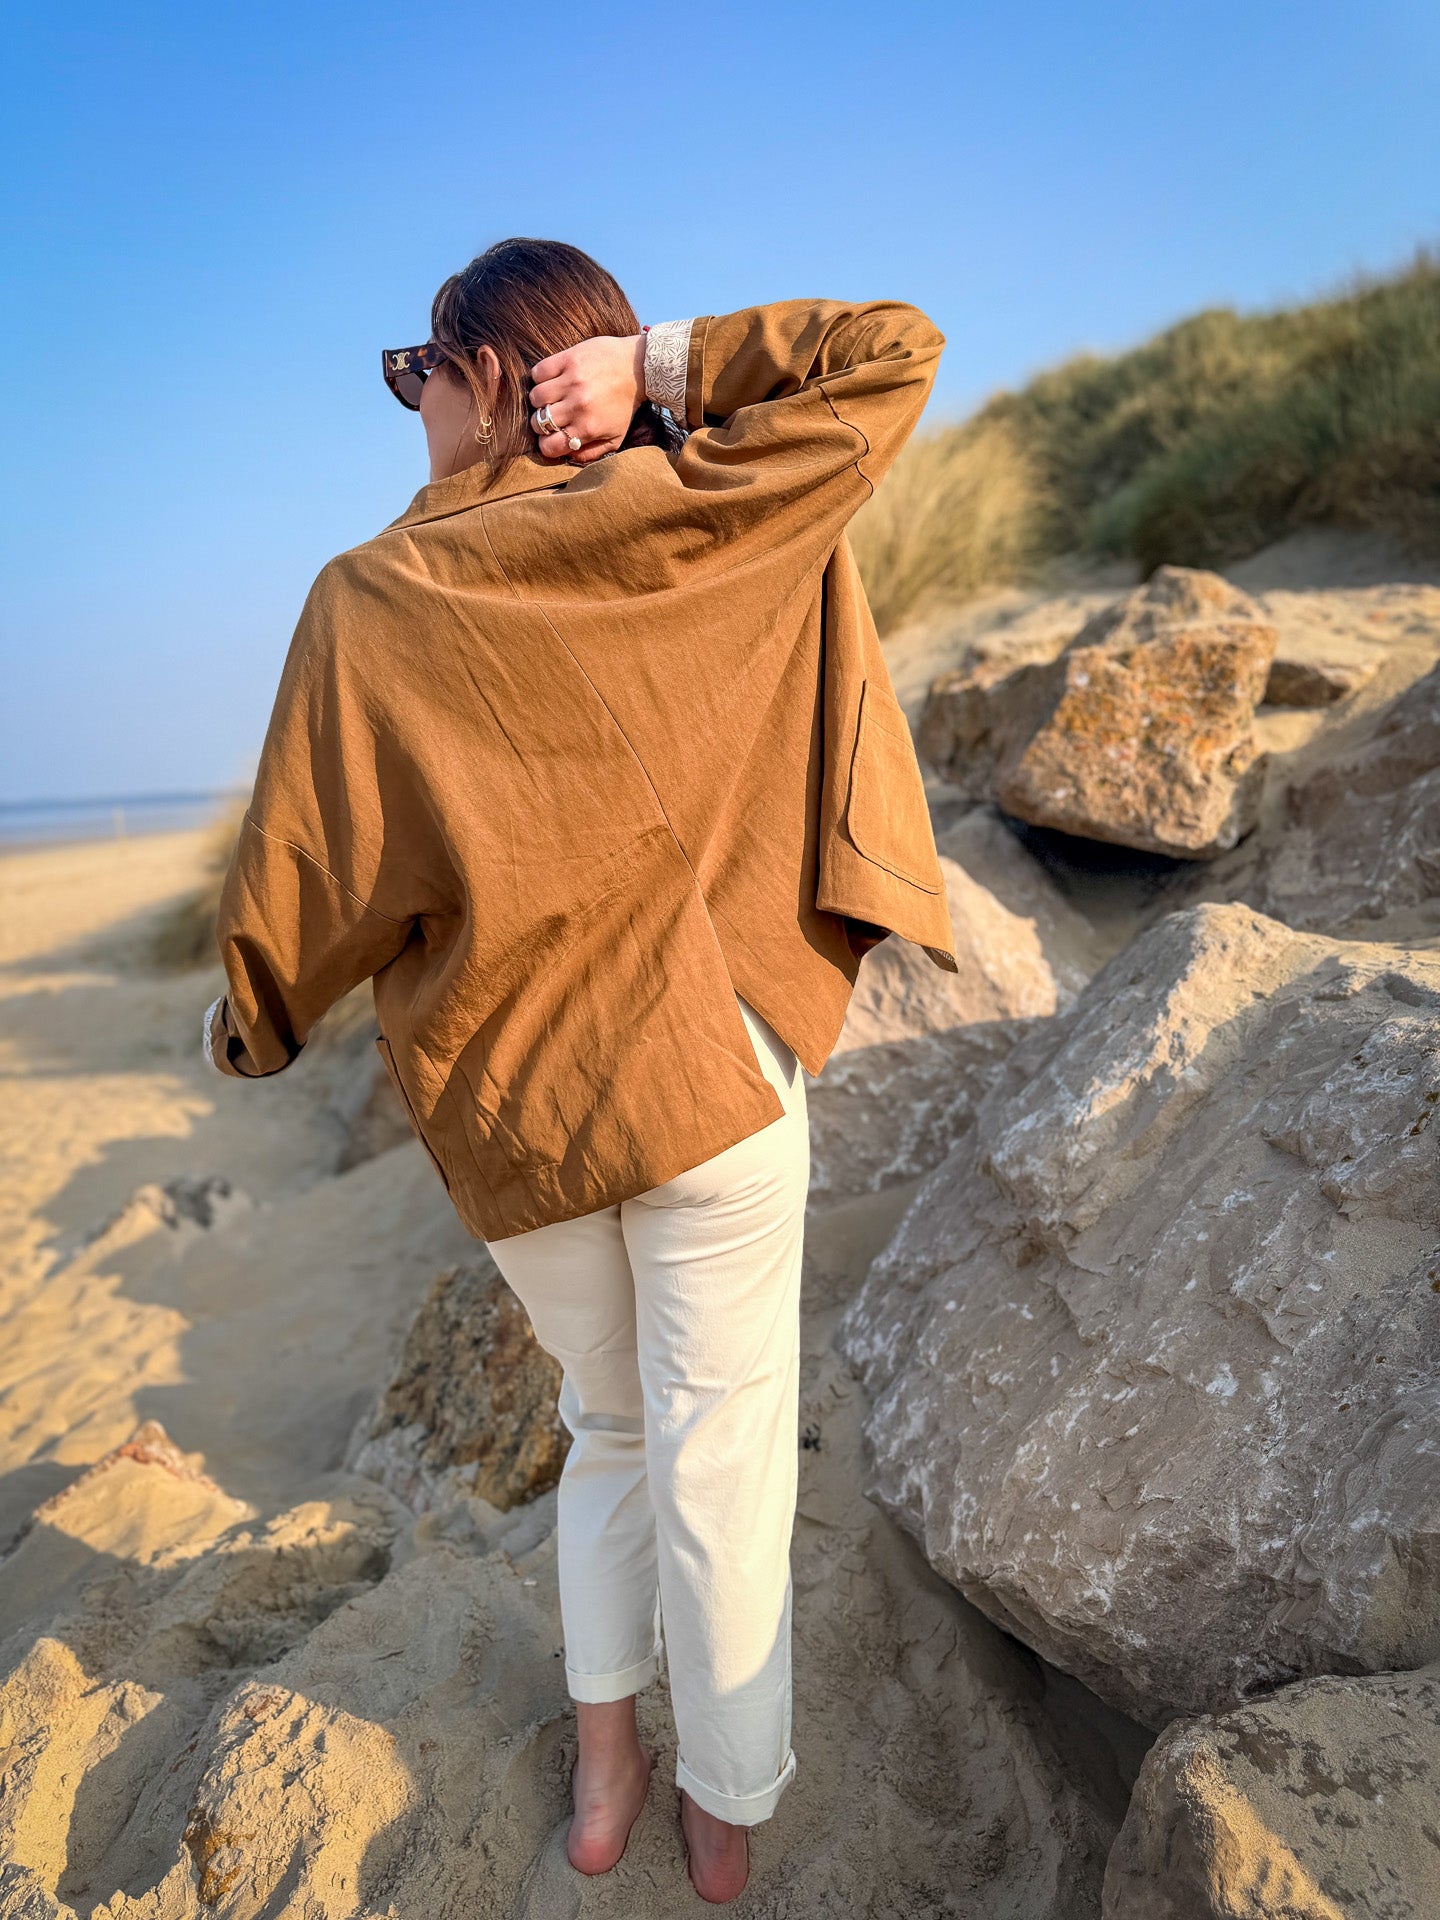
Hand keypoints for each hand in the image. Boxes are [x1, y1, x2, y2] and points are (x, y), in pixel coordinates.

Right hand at [528, 335, 646, 463]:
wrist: (637, 368)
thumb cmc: (624, 405)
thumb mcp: (615, 437)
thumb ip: (591, 453)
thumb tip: (567, 456)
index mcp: (587, 428)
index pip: (548, 447)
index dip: (546, 444)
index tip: (551, 437)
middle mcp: (577, 406)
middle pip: (538, 423)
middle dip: (542, 423)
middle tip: (553, 415)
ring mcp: (571, 381)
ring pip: (535, 397)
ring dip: (540, 400)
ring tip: (552, 397)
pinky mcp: (568, 360)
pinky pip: (538, 373)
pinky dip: (540, 377)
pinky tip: (553, 379)